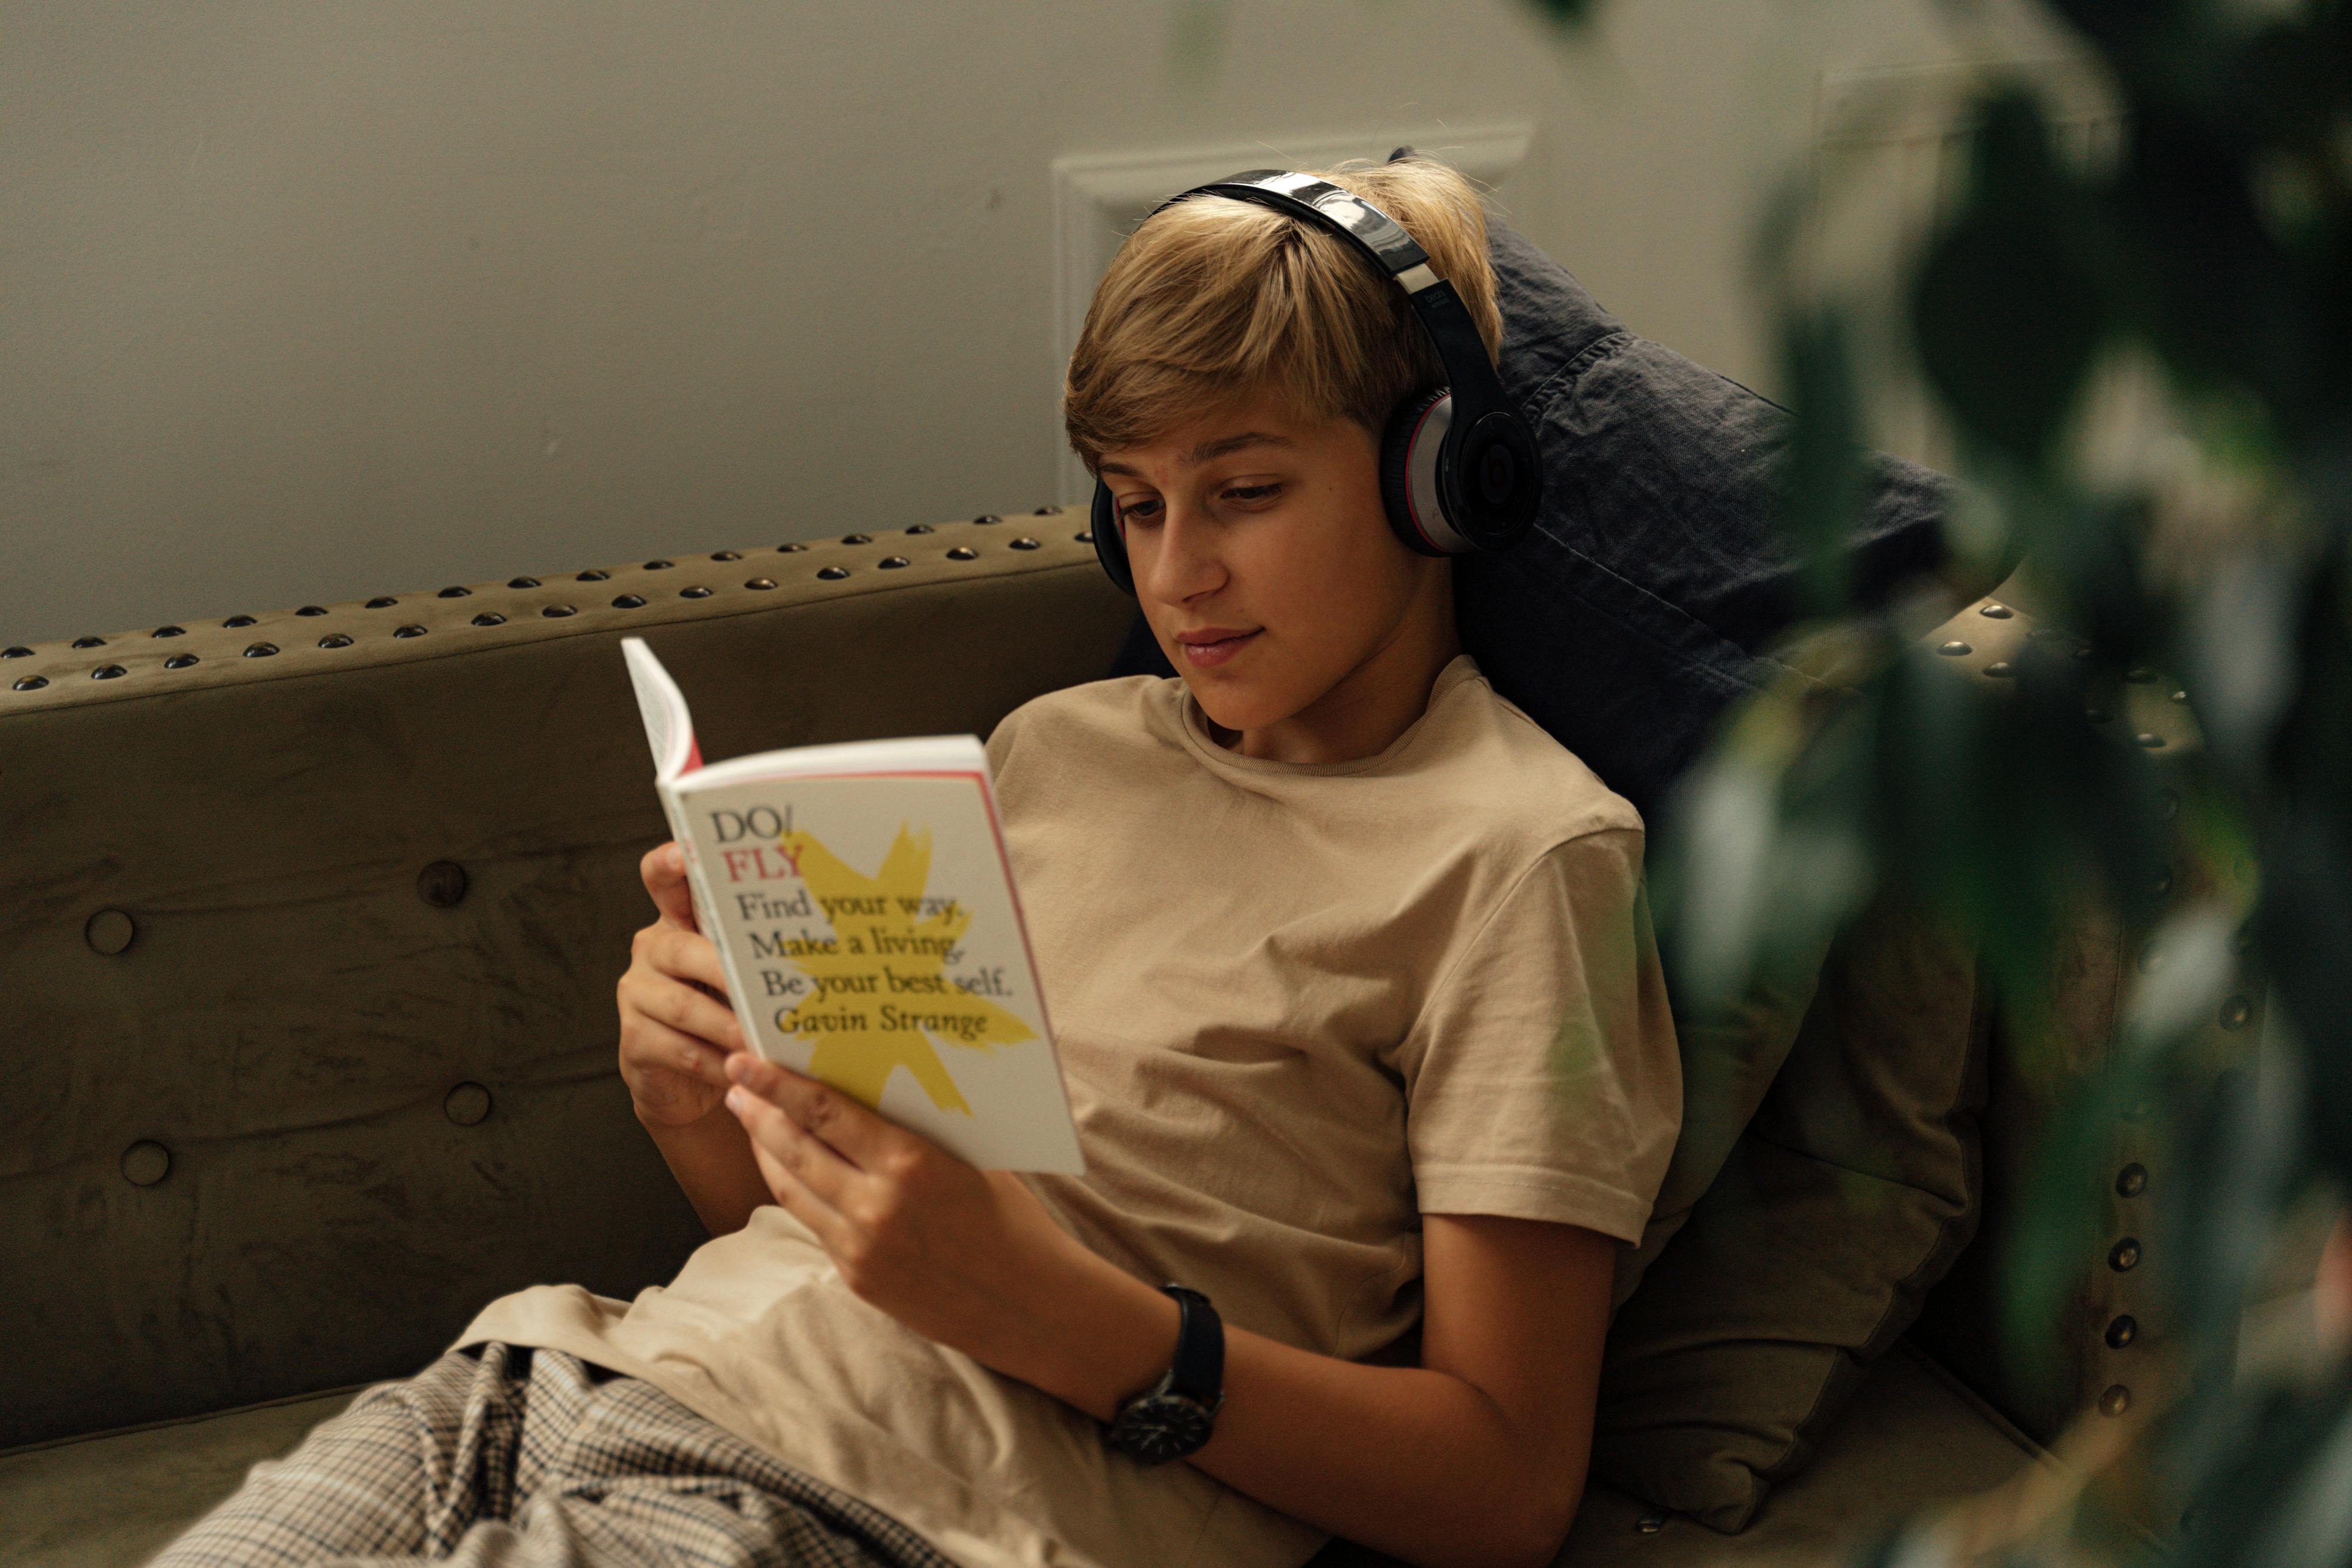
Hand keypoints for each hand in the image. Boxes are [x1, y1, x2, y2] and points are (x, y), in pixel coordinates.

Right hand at [617, 842, 745, 1127]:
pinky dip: (716, 1062)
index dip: (669, 865)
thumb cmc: (725, 1013)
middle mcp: (652, 951)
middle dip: (725, 970)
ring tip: (761, 1039)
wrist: (688, 1082)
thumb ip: (755, 950)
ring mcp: (638, 994)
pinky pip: (679, 1050)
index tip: (683, 852)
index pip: (662, 881)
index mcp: (678, 924)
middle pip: (682, 950)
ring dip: (727, 1025)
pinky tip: (742, 1069)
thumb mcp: (738, 974)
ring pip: (683, 1006)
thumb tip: (819, 937)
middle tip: (764, 988)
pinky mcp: (634, 1040)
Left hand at [721, 1050, 1096, 1372]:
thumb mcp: (970, 1158)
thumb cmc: (1011, 1219)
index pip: (824, 1111)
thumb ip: (916, 1130)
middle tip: (737, 1082)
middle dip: (758, 1112)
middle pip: (794, 1147)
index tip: (746, 1059)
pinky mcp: (857, 1277)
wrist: (1029, 1304)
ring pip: (792, 1188)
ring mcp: (861, 1247)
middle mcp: (875, 1205)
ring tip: (752, 1121)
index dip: (777, 1083)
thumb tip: (869, 1087)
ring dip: (765, 1151)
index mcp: (909, 1163)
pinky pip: (814, 1223)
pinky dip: (795, 1191)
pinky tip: (789, 1172)